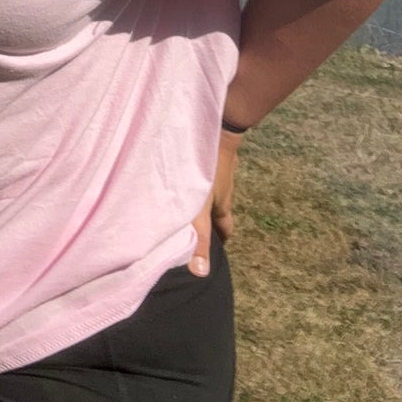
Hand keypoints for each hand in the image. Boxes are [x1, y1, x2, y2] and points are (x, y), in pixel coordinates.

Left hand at [189, 129, 241, 275]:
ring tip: (178, 207)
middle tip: (191, 229)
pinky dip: (191, 183)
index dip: (220, 241)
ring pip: (208, 193)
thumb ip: (198, 239)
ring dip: (197, 201)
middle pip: (216, 211)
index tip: (212, 250)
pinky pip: (200, 176)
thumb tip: (201, 272)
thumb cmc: (208, 173)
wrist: (217, 129)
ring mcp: (215, 173)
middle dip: (207, 222)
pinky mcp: (205, 158)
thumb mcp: (200, 210)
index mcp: (223, 207)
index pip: (225, 230)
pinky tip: (176, 181)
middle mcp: (222, 191)